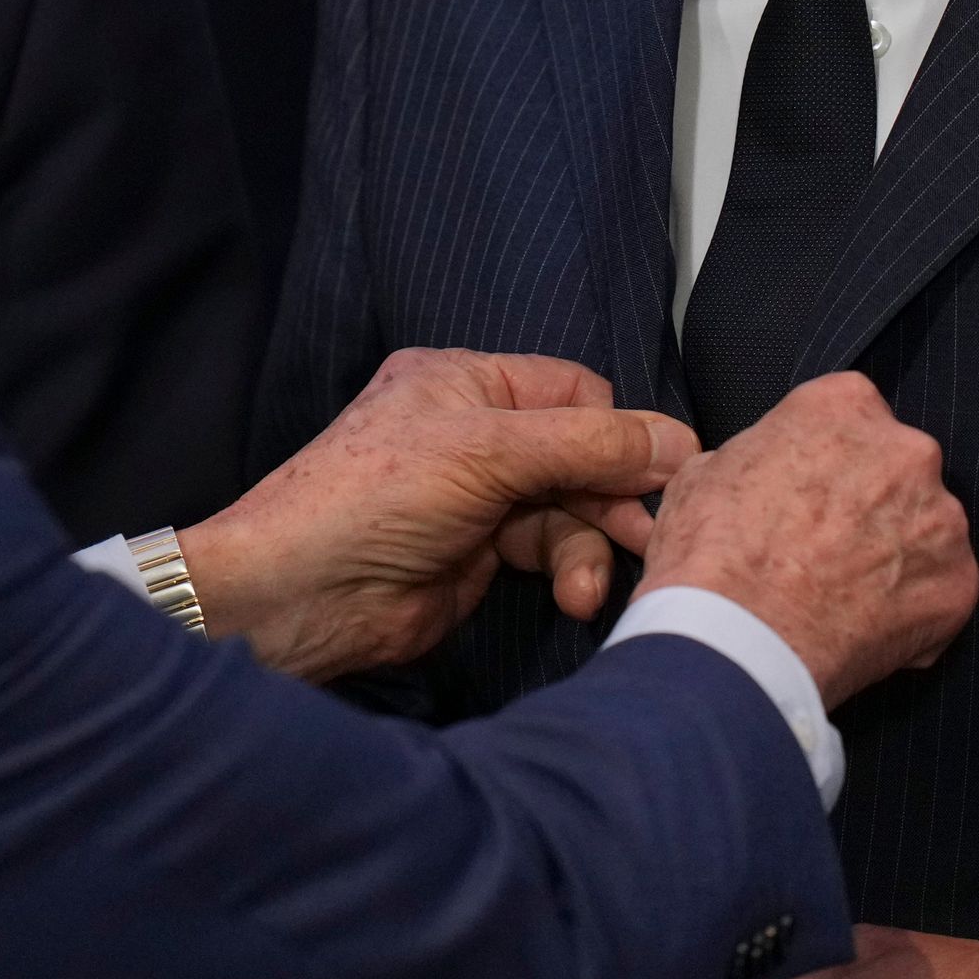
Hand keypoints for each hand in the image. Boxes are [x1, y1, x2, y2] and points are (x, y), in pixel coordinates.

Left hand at [180, 349, 690, 682]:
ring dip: (591, 545)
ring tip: (588, 586)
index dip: (620, 430)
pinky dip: (569, 572)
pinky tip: (574, 597)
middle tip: (651, 532)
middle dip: (614, 494)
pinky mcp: (481, 554)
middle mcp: (475, 433)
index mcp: (466, 381)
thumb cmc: (369, 500)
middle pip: (581, 453)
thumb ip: (588, 443)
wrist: (300, 594)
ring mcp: (479, 496)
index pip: (573, 391)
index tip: (664, 472)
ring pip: (572, 509)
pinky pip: (551, 553)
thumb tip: (678, 440)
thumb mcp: (487, 452)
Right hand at [637, 373, 975, 704]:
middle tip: (826, 544)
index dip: (828, 457)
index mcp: (844, 406)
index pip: (852, 415)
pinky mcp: (959, 583)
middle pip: (899, 469)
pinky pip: (940, 589)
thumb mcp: (708, 471)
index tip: (811, 488)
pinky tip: (863, 626)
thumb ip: (762, 455)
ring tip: (842, 593)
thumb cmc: (713, 555)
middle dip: (871, 501)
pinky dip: (911, 608)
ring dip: (895, 554)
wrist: (737, 640)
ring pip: (926, 530)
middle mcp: (907, 451)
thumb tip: (768, 475)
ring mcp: (942, 520)